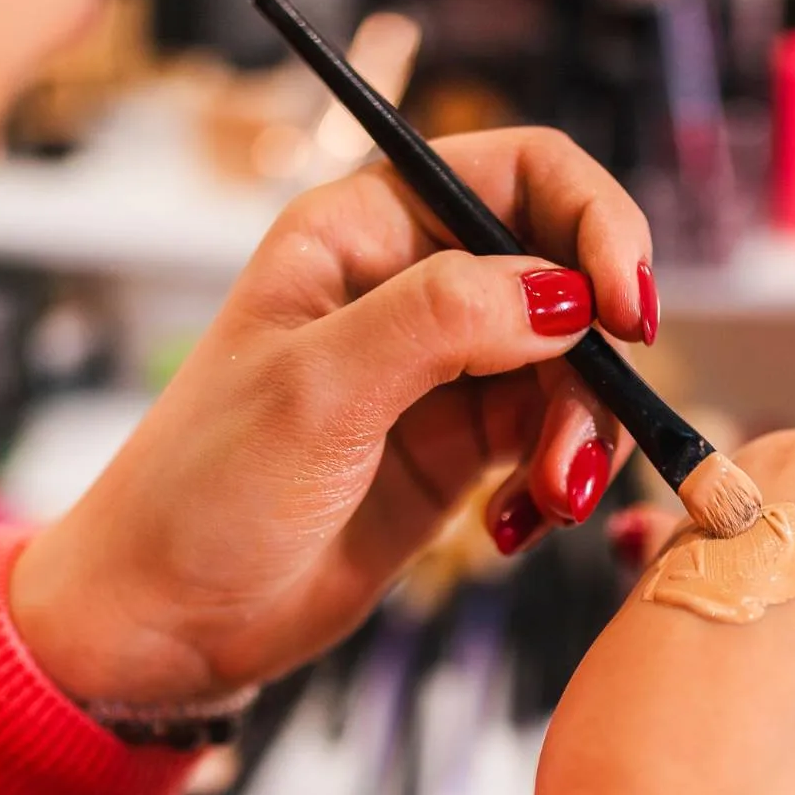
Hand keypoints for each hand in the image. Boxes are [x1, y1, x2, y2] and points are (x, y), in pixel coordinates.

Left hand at [10, 128, 657, 705]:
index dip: (595, 225)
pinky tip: (515, 526)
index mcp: (364, 228)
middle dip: (595, 361)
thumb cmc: (202, 492)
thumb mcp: (316, 392)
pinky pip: (550, 439)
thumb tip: (566, 294)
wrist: (166, 620)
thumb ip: (441, 322)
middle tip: (575, 448)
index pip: (522, 174)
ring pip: (572, 369)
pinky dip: (557, 480)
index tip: (627, 311)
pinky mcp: (458, 448)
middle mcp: (411, 284)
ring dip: (580, 437)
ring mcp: (440, 369)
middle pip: (567, 276)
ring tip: (544, 503)